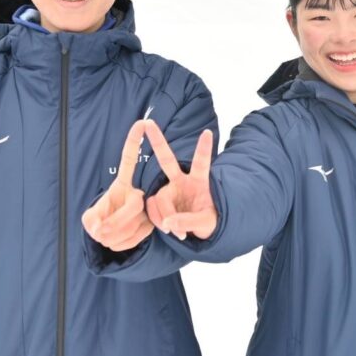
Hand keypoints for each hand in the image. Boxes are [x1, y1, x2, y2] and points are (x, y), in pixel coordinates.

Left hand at [82, 120, 152, 251]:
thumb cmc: (99, 222)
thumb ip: (91, 221)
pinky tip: (115, 242)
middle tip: (99, 232)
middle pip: (134, 204)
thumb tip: (100, 229)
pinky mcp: (151, 225)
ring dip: (113, 236)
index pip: (128, 161)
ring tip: (104, 237)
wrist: (110, 237)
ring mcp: (146, 210)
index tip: (141, 123)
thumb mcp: (89, 219)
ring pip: (134, 224)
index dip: (134, 142)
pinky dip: (121, 244)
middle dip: (115, 222)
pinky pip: (137, 237)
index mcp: (121, 185)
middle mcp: (137, 194)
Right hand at [144, 119, 217, 240]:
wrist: (197, 231)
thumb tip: (167, 222)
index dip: (203, 149)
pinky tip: (166, 228)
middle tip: (148, 123)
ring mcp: (169, 190)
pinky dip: (157, 220)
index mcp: (200, 182)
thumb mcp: (205, 224)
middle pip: (167, 160)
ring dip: (163, 216)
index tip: (207, 133)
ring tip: (175, 231)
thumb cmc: (208, 221)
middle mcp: (182, 181)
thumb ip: (188, 222)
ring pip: (159, 199)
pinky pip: (151, 208)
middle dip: (157, 142)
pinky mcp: (159, 201)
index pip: (201, 163)